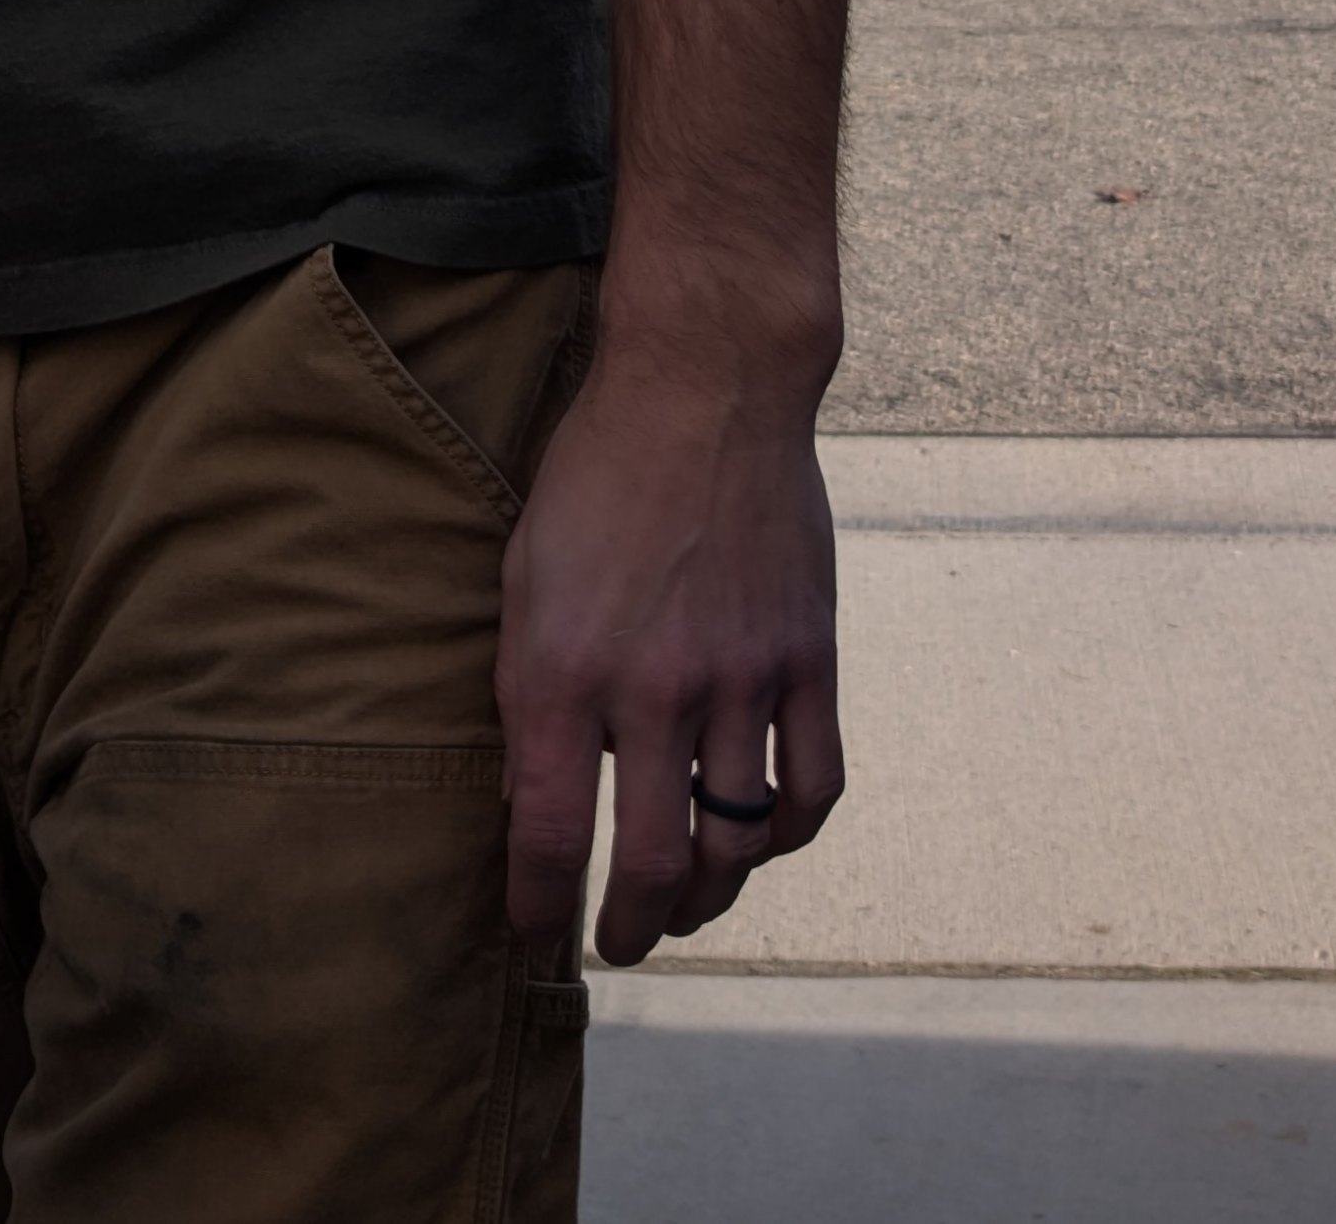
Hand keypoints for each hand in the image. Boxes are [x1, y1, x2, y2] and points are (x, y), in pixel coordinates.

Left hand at [502, 334, 842, 965]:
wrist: (706, 390)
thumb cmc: (595, 479)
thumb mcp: (523, 580)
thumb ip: (523, 694)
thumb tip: (526, 804)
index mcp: (565, 670)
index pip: (551, 836)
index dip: (541, 908)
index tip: (537, 936)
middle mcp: (655, 688)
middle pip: (652, 863)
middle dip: (629, 926)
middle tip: (618, 944)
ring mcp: (742, 678)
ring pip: (738, 843)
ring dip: (709, 900)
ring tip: (684, 911)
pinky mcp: (808, 659)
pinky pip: (812, 786)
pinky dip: (788, 837)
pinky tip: (761, 843)